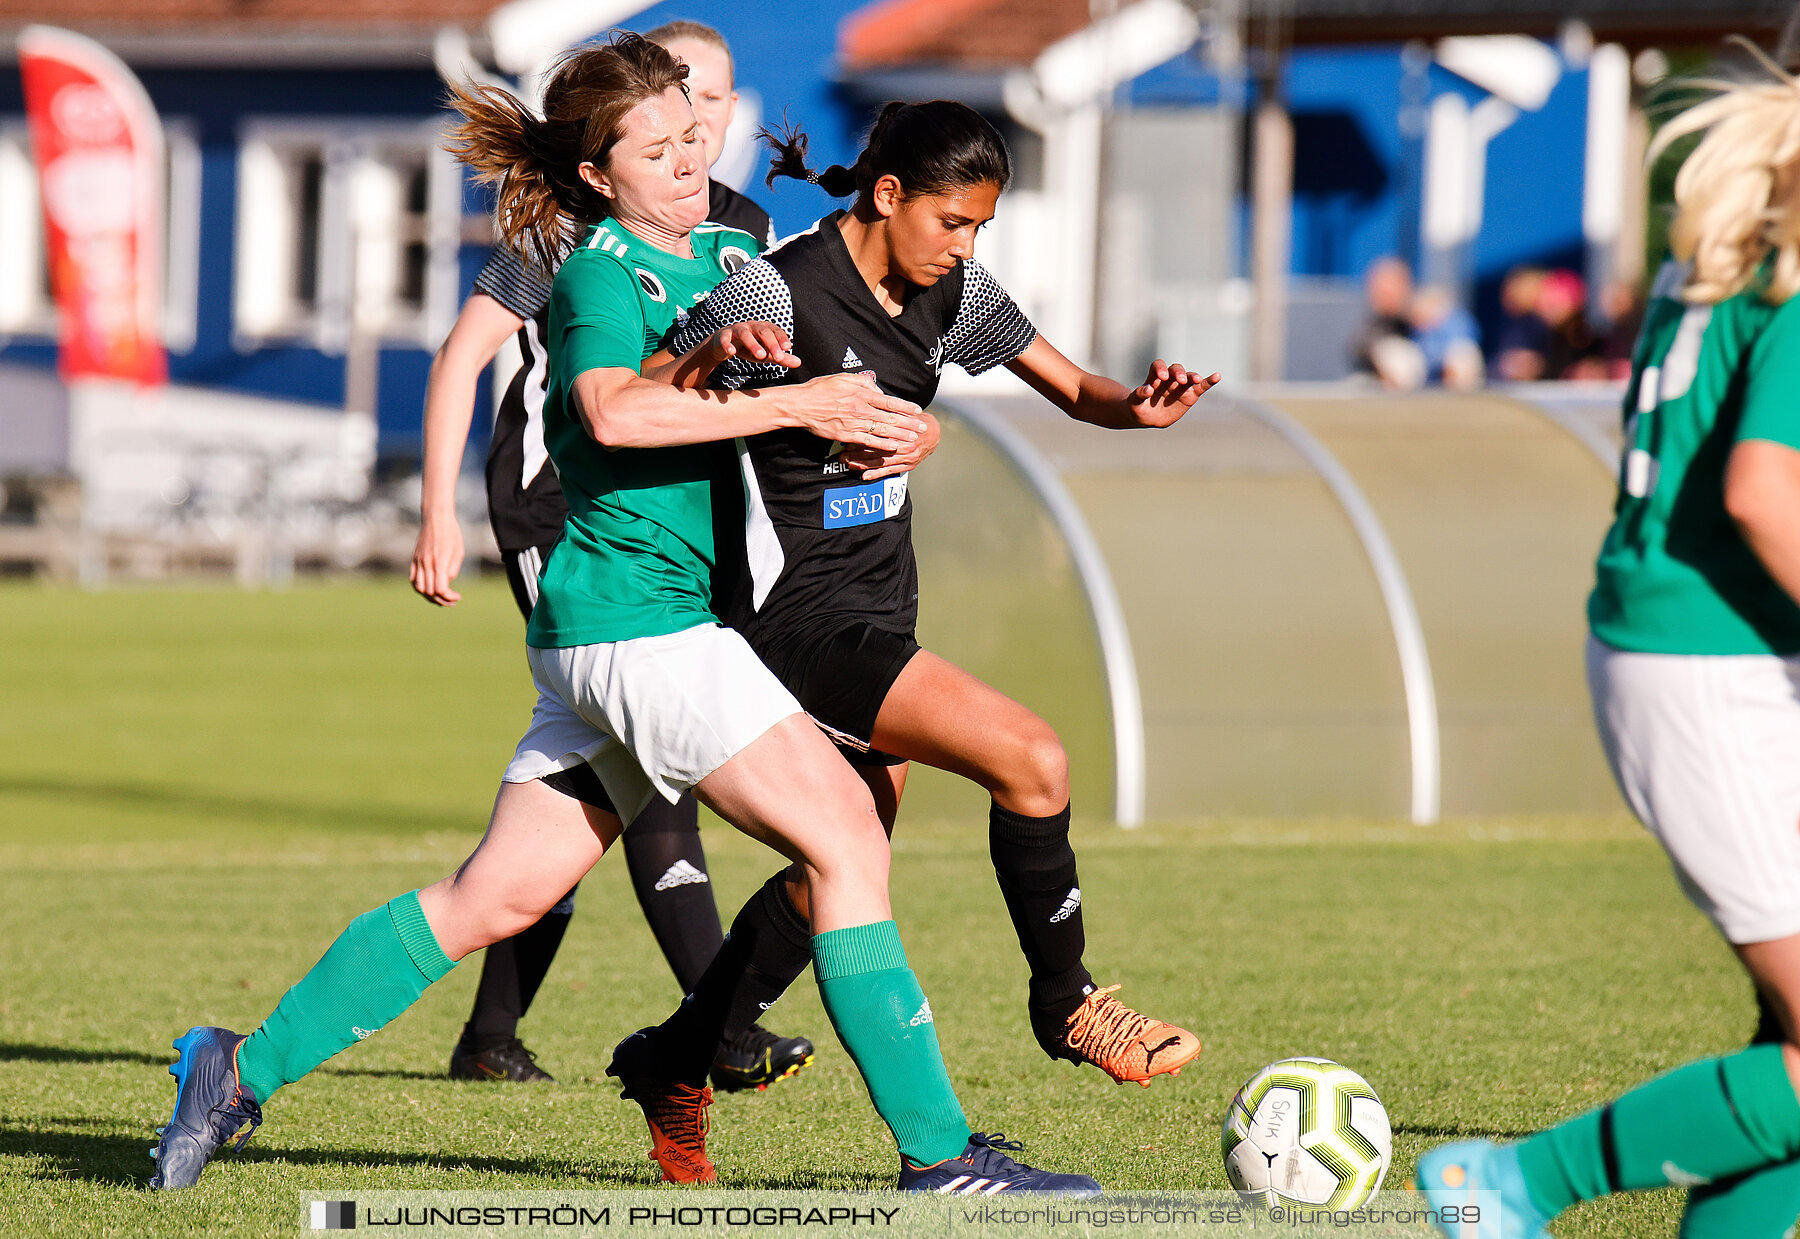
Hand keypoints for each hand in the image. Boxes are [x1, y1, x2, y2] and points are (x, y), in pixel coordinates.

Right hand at [409, 514, 464, 605]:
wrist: (436, 518)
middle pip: (429, 592)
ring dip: (430, 596)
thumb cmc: (451, 534)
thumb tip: (446, 583)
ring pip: (419, 588)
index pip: (440, 589)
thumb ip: (452, 570)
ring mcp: (418, 562)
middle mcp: (426, 564)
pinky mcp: (414, 559)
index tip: (458, 597)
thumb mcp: (458, 553)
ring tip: (441, 598)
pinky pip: (413, 579)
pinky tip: (431, 589)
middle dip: (441, 600)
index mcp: (439, 562)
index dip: (449, 597)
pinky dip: (421, 588)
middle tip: (452, 601)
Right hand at [709, 321, 799, 369]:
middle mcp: (751, 326)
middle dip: (771, 343)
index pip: (775, 331)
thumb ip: (781, 358)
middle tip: (779, 357)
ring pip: (745, 334)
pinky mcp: (723, 336)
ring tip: (761, 356)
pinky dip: (728, 345)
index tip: (788, 348)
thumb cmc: (749, 348)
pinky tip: (732, 352)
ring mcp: (736, 330)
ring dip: (753, 344)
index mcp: (764, 328)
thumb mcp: (766, 354)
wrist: (723, 345)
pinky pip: (725, 339)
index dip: (781, 338)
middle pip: (763, 331)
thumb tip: (799, 363)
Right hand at [790, 373, 925, 450]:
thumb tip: (878, 390)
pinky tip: (894, 447)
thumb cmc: (820, 389)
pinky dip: (882, 445)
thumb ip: (863, 383)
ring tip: (913, 439)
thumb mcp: (843, 378)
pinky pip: (868, 442)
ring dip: (900, 435)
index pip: (889, 401)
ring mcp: (853, 423)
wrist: (800, 405)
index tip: (917, 410)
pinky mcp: (846, 435)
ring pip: (882, 431)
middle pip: (890, 418)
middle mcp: (860, 409)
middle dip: (909, 423)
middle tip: (923, 428)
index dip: (905, 407)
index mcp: (861, 393)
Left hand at [845, 410, 940, 478]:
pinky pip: (890, 470)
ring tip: (848, 464)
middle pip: (875, 448)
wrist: (934, 434)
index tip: (846, 436)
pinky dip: (877, 473)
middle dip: (857, 452)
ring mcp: (906, 456)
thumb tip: (871, 395)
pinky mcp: (907, 465)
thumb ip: (889, 408)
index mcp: (900, 428)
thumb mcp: (903, 411)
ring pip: (880, 461)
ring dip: (863, 464)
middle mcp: (903, 443)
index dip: (860, 435)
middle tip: (841, 454)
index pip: (876, 433)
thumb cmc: (916, 420)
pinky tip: (865, 475)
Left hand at [1125, 360, 1219, 427]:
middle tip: (1179, 380)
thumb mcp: (1134, 403)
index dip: (1161, 368)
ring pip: (1188, 376)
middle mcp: (1169, 378)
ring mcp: (1180, 386)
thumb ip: (1139, 395)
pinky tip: (1217, 376)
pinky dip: (1209, 381)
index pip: (1158, 366)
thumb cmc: (1138, 407)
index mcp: (1154, 377)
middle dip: (1178, 373)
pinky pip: (1201, 386)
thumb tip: (1147, 389)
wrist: (1148, 418)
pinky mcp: (1190, 394)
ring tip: (1195, 379)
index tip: (1162, 377)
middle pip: (1175, 369)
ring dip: (1192, 376)